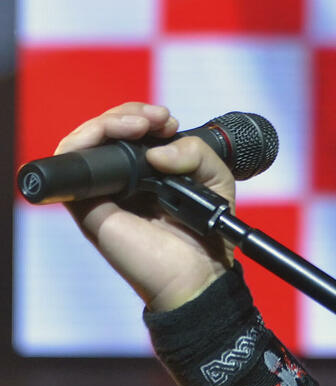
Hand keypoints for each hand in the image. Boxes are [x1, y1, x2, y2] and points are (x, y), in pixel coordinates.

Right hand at [55, 102, 236, 311]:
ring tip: (140, 125)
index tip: (168, 120)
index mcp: (149, 169)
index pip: (131, 128)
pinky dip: (82, 144)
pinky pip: (69, 171)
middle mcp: (122, 178)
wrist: (197, 271)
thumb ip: (196, 152)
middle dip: (129, 113)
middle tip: (157, 119)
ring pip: (84, 142)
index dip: (144, 115)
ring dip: (107, 122)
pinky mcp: (88, 207)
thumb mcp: (215, 178)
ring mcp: (103, 191)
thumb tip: (156, 151)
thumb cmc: (205, 230)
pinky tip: (112, 136)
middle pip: (106, 129)